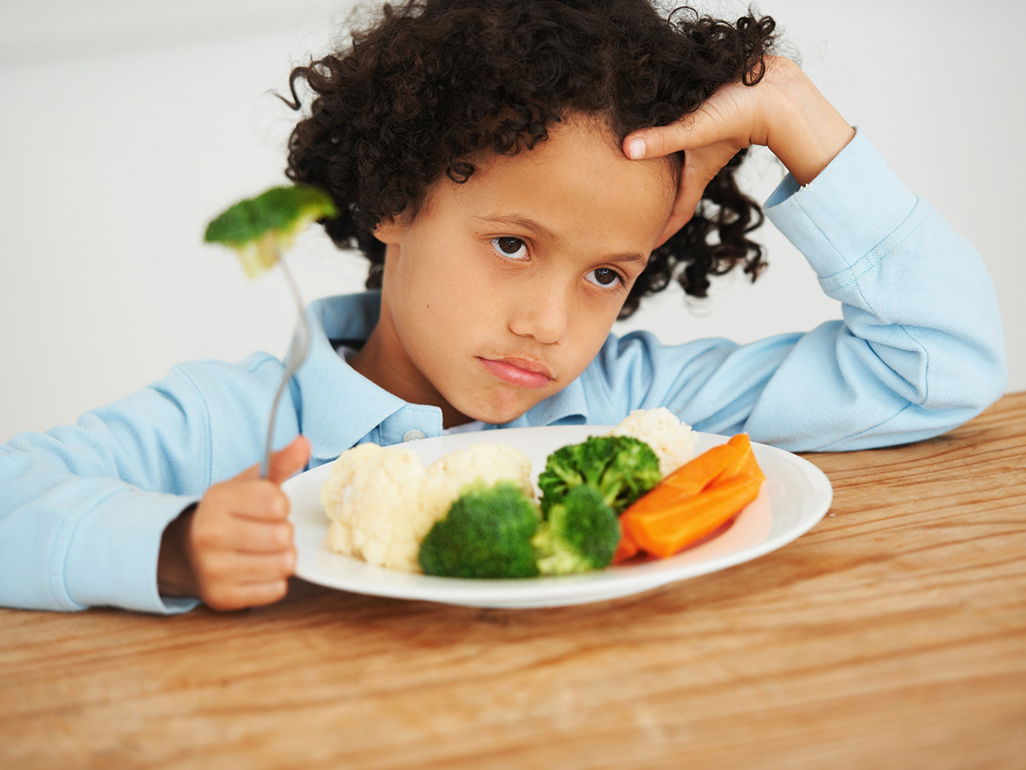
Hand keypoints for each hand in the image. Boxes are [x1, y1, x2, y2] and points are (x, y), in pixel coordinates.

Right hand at [158, 435, 310, 610]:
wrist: (186, 552)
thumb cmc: (228, 513)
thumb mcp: (247, 483)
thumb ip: (279, 462)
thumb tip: (304, 442)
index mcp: (218, 500)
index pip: (278, 503)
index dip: (282, 505)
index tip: (269, 507)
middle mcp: (211, 535)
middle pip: (284, 536)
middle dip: (284, 532)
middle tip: (269, 531)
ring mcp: (214, 570)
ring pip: (284, 564)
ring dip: (283, 557)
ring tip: (266, 550)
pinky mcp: (223, 598)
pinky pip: (276, 590)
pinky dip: (274, 581)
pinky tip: (257, 570)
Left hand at [623, 56, 855, 245]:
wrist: (775, 86)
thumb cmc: (742, 110)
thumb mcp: (699, 129)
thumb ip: (664, 139)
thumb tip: (626, 150)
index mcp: (696, 171)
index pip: (679, 211)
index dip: (663, 231)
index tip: (645, 248)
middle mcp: (698, 161)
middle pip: (674, 193)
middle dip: (657, 208)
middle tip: (634, 221)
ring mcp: (702, 142)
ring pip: (675, 166)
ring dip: (658, 175)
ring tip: (635, 182)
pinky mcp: (704, 121)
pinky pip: (679, 139)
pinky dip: (664, 144)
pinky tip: (650, 136)